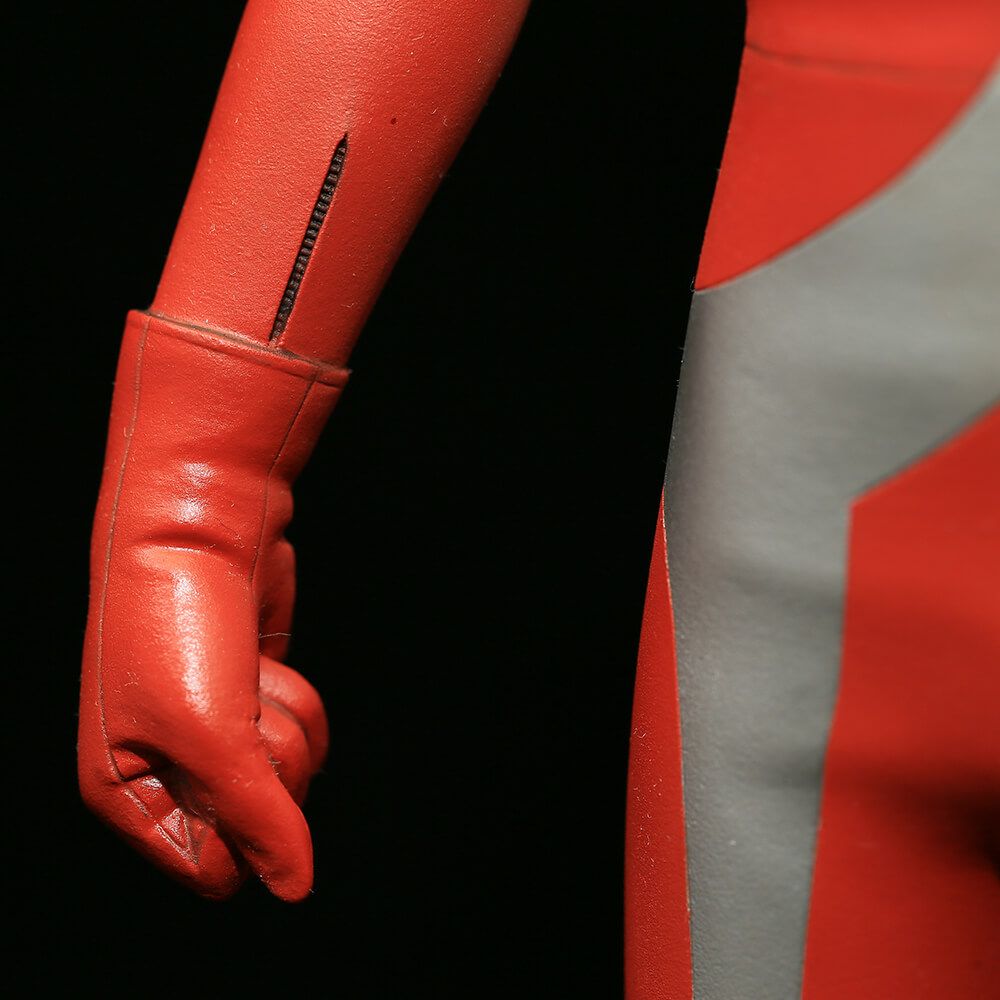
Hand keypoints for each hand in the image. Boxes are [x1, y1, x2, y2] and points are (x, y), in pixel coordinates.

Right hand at [79, 311, 344, 899]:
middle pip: (263, 824)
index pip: (213, 869)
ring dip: (287, 723)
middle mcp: (172, 767)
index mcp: (128, 792)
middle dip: (273, 768)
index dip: (244, 834)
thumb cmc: (178, 628)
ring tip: (251, 679)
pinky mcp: (257, 696)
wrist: (200, 525)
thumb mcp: (212, 735)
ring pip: (293, 776)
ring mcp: (219, 729)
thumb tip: (297, 887)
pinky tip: (265, 662)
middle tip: (246, 713)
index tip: (241, 770)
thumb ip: (260, 821)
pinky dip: (297, 698)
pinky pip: (306, 729)